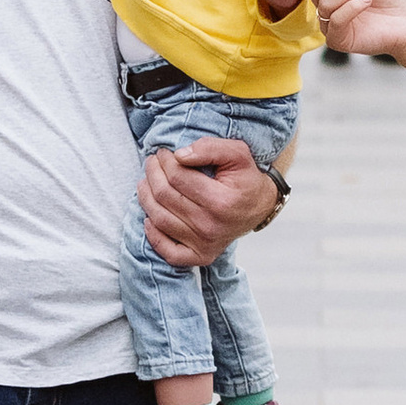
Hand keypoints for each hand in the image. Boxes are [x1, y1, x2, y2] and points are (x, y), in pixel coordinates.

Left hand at [139, 133, 279, 265]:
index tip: (163, 153)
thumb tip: (179, 155)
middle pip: (165, 197)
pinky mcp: (200, 256)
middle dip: (153, 174)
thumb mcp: (237, 153)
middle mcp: (211, 226)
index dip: (165, 161)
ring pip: (160, 219)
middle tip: (152, 162)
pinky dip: (153, 236)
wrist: (259, 206)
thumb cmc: (246, 178)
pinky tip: (149, 218)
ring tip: (146, 182)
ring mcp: (204, 244)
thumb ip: (210, 148)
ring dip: (146, 198)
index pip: (177, 177)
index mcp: (221, 201)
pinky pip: (168, 251)